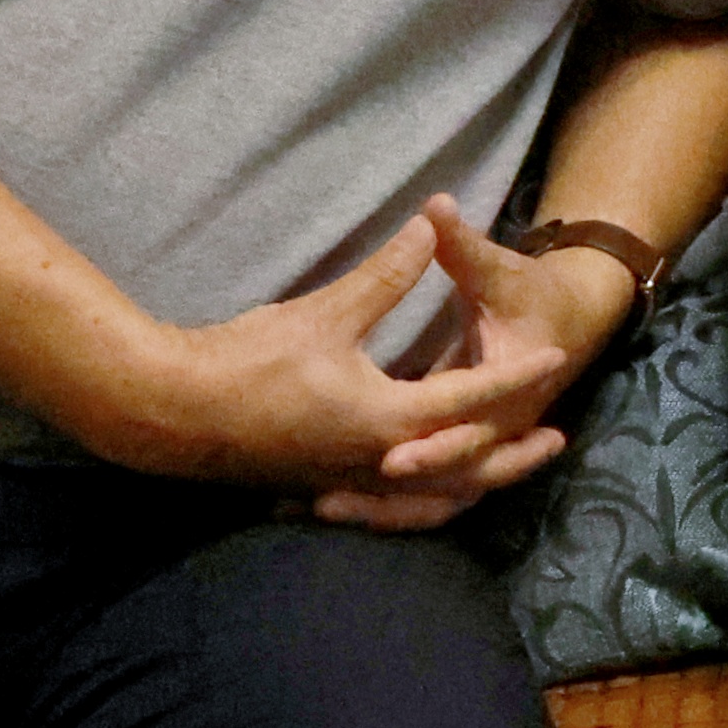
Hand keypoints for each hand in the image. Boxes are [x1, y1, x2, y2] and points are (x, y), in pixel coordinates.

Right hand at [81, 200, 579, 493]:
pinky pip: (392, 502)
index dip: (516, 374)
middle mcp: (378, 460)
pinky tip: (424, 481)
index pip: (472, 397)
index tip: (556, 357)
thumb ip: (387, 274)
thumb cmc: (249, 360)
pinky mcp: (322, 485)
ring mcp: (348, 480)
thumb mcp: (327, 311)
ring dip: (473, 480)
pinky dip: (423, 498)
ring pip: (430, 494)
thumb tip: (429, 225)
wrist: (172, 412)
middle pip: (466, 468)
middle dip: (513, 456)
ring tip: (501, 466)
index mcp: (387, 418)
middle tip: (556, 440)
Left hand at [310, 197, 638, 530]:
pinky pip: (426, 497)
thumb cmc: (537, 294)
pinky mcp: (459, 449)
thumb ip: (458, 244)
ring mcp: (477, 447)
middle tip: (327, 501)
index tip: (386, 458)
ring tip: (319, 510)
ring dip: (381, 513)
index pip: (466, 430)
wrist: (576, 321)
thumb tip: (433, 205)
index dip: (430, 448)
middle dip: (390, 500)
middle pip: (443, 486)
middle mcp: (492, 433)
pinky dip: (388, 508)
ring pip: (432, 503)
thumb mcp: (496, 272)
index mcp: (508, 398)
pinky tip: (329, 506)